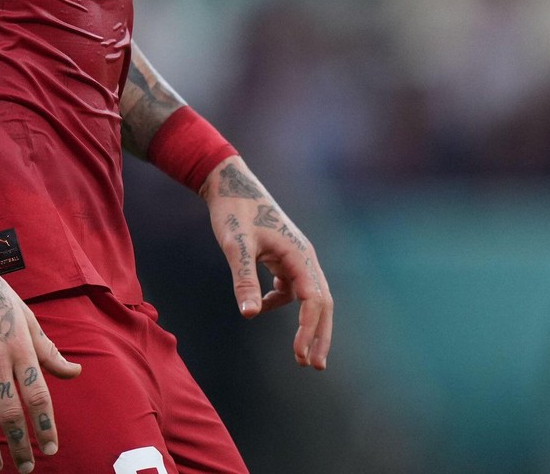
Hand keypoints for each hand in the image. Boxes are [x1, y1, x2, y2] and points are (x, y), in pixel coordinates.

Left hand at [200, 156, 333, 370]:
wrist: (228, 184)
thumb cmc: (233, 211)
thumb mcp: (236, 245)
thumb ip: (244, 278)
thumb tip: (251, 314)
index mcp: (299, 253)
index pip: (313, 299)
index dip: (309, 329)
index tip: (301, 354)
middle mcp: (303, 256)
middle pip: (321, 302)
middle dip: (319, 335)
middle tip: (314, 366)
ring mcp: (295, 257)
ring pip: (310, 298)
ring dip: (307, 325)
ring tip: (301, 354)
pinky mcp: (283, 257)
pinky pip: (291, 287)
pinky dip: (281, 302)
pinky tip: (263, 306)